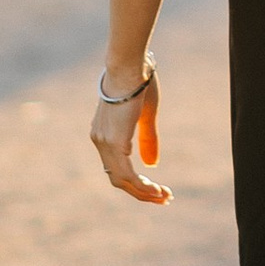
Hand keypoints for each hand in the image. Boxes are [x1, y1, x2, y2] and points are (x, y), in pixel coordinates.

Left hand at [90, 70, 169, 204]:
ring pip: (122, 180)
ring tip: (165, 197)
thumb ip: (147, 140)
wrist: (129, 66)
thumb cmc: (138, 82)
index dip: (134, 182)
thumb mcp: (144, 115)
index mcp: (104, 134)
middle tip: (163, 199)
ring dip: (144, 192)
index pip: (115, 168)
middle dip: (141, 192)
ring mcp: (104, 142)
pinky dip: (142, 186)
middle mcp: (99, 140)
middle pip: (117, 179)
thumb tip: (152, 165)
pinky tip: (156, 189)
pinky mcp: (114, 142)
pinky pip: (127, 174)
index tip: (154, 188)